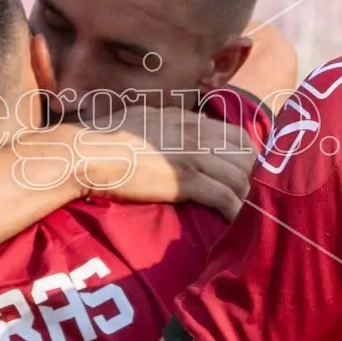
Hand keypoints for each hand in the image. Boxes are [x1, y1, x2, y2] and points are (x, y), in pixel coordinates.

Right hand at [73, 106, 254, 219]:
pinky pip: (223, 197)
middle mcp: (197, 134)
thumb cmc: (107, 136)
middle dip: (252, 176)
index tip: (245, 172)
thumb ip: (167, 123)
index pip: (235, 134)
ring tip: (247, 213)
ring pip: (238, 176)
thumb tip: (173, 129)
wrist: (89, 153)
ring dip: (246, 196)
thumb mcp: (145, 118)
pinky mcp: (185, 181)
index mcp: (188, 120)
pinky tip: (236, 221)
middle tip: (250, 196)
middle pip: (244, 155)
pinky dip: (234, 211)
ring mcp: (193, 157)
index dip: (246, 156)